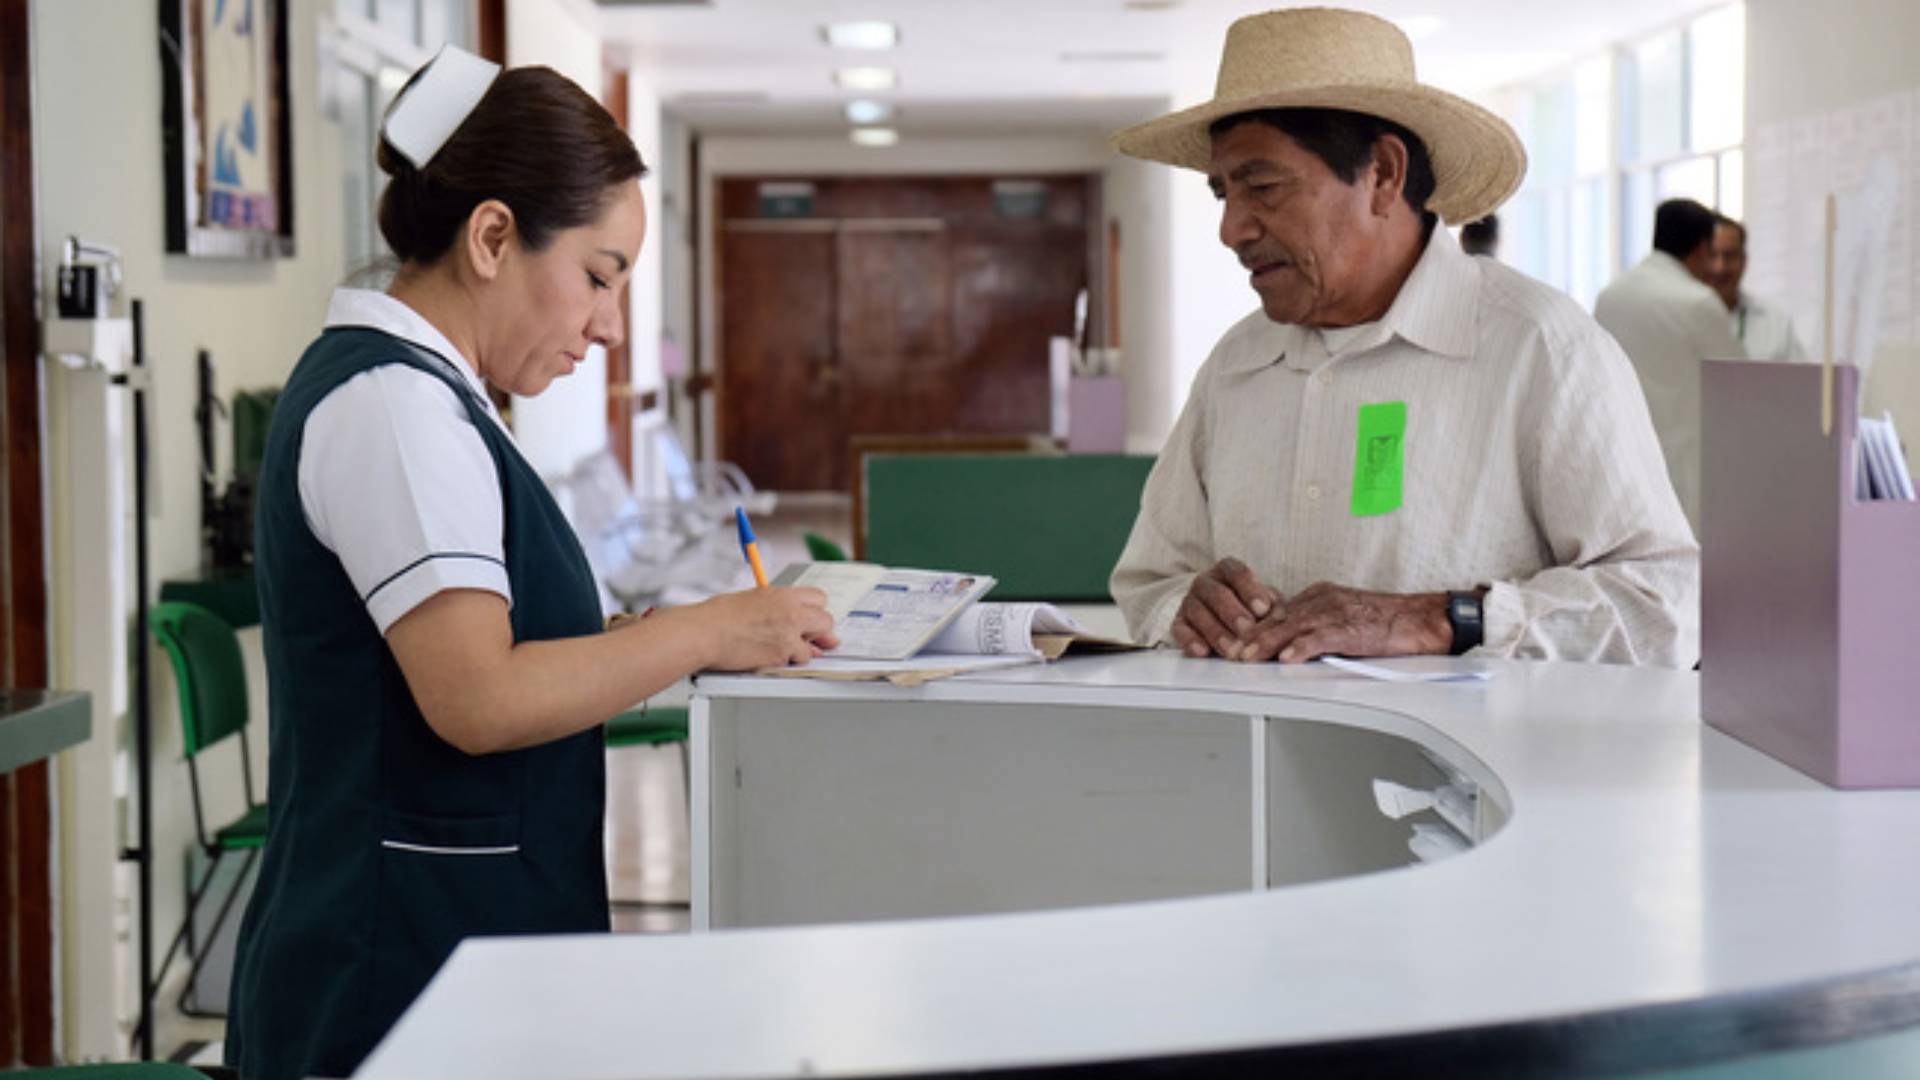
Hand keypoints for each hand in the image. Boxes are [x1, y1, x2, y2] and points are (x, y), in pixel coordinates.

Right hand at [686, 586, 838, 669]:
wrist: (705, 633)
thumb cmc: (719, 616)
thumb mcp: (753, 599)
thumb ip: (778, 606)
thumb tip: (791, 616)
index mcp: (783, 594)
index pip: (819, 597)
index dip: (814, 609)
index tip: (810, 616)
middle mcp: (791, 612)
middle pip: (826, 621)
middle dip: (818, 630)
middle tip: (805, 636)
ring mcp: (788, 635)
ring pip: (814, 647)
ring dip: (801, 650)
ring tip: (778, 647)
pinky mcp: (782, 655)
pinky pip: (796, 661)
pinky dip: (787, 662)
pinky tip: (770, 656)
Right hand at [1170, 558, 1283, 658]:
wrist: (1221, 618)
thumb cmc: (1248, 608)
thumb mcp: (1264, 603)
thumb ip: (1273, 608)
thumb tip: (1282, 618)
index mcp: (1227, 571)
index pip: (1237, 573)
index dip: (1250, 590)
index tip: (1263, 609)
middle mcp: (1205, 582)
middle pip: (1217, 594)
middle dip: (1233, 614)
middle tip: (1247, 631)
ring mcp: (1189, 601)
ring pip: (1198, 612)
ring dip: (1216, 632)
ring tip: (1232, 650)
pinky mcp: (1178, 622)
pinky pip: (1180, 629)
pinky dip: (1190, 640)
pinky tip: (1203, 651)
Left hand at [1238, 583, 1449, 663]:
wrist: (1420, 619)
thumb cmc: (1386, 622)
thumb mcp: (1344, 616)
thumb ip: (1318, 625)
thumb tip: (1293, 643)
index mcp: (1321, 596)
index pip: (1280, 611)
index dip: (1257, 627)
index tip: (1238, 640)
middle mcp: (1324, 600)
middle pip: (1279, 618)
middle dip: (1253, 636)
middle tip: (1233, 652)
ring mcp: (1337, 613)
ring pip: (1293, 626)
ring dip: (1267, 643)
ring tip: (1248, 657)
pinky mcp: (1351, 629)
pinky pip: (1321, 638)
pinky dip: (1302, 648)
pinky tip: (1287, 658)